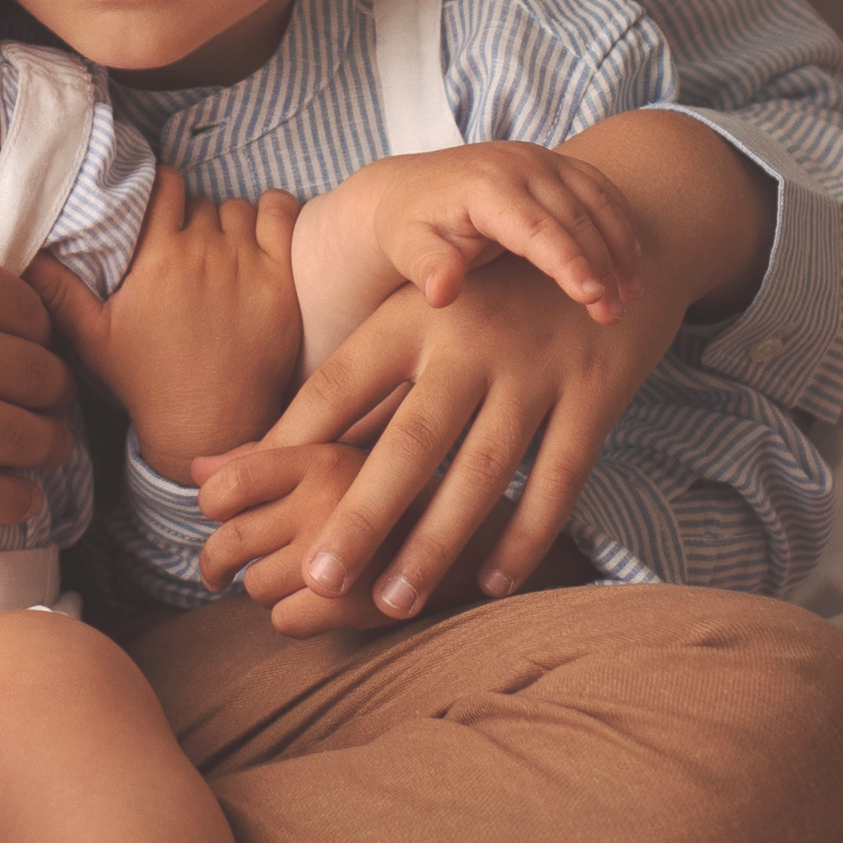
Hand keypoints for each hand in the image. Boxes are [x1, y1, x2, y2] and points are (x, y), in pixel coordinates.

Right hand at [0, 98, 70, 525]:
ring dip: (43, 443)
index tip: (21, 338)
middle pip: (40, 375)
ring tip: (41, 446)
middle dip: (47, 385)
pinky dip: (11, 500)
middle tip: (37, 395)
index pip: (31, 308)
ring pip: (23, 436)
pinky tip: (19, 498)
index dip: (34, 324)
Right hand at [30, 169, 301, 480]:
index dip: (161, 190)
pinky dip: (273, 211)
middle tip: (189, 247)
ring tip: (222, 250)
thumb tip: (23, 253)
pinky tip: (263, 226)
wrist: (209, 425)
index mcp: (157, 258)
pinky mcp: (281, 281)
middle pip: (200, 202)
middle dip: (193, 217)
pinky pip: (281, 215)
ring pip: (238, 209)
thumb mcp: (94, 339)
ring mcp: (247, 265)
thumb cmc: (149, 383)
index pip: (163, 186)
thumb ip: (58, 291)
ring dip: (230, 221)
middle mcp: (202, 253)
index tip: (161, 209)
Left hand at [185, 444, 395, 635]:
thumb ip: (265, 462)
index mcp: (321, 457)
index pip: (229, 483)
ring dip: (264, 592)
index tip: (217, 520)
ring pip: (256, 586)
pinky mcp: (357, 599)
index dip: (210, 506)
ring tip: (292, 581)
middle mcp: (330, 498)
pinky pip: (284, 622)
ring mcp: (344, 552)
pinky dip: (291, 622)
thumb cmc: (389, 500)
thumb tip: (197, 467)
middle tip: (216, 573)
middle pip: (232, 540)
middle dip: (215, 563)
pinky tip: (315, 608)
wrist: (471, 545)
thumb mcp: (336, 463)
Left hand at [232, 253, 671, 618]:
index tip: (242, 500)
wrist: (619, 241)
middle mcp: (472, 340)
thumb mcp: (418, 318)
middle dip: (363, 514)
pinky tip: (491, 581)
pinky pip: (559, 478)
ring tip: (393, 602)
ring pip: (482, 470)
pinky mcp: (597, 395)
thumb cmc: (490, 301)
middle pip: (410, 440)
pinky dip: (526, 534)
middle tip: (317, 578)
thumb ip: (342, 391)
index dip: (292, 440)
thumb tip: (223, 461)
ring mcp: (538, 369)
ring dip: (437, 542)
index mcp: (415, 315)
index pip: (340, 383)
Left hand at [340, 141, 649, 323]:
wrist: (410, 189)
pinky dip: (620, 224)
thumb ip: (428, 269)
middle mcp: (519, 164)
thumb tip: (442, 294)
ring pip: (598, 200)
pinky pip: (600, 190)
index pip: (537, 228)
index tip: (594, 298)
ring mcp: (542, 159)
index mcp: (486, 186)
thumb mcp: (409, 250)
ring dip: (621, 246)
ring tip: (631, 294)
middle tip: (615, 313)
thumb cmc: (411, 228)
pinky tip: (631, 262)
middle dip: (602, 265)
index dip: (569, 263)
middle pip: (575, 216)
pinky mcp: (556, 164)